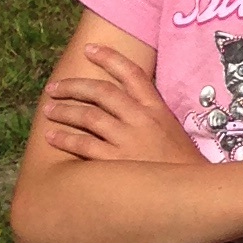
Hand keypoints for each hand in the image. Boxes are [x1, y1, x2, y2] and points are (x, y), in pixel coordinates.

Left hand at [37, 43, 201, 166]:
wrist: (193, 192)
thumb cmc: (181, 164)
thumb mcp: (171, 130)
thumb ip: (149, 115)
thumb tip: (124, 105)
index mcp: (157, 109)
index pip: (132, 74)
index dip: (109, 58)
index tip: (90, 50)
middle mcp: (141, 119)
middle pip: (102, 92)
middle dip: (74, 86)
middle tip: (55, 88)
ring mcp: (128, 140)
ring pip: (88, 116)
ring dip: (64, 111)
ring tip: (49, 110)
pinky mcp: (116, 163)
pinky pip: (84, 146)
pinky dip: (65, 139)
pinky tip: (52, 137)